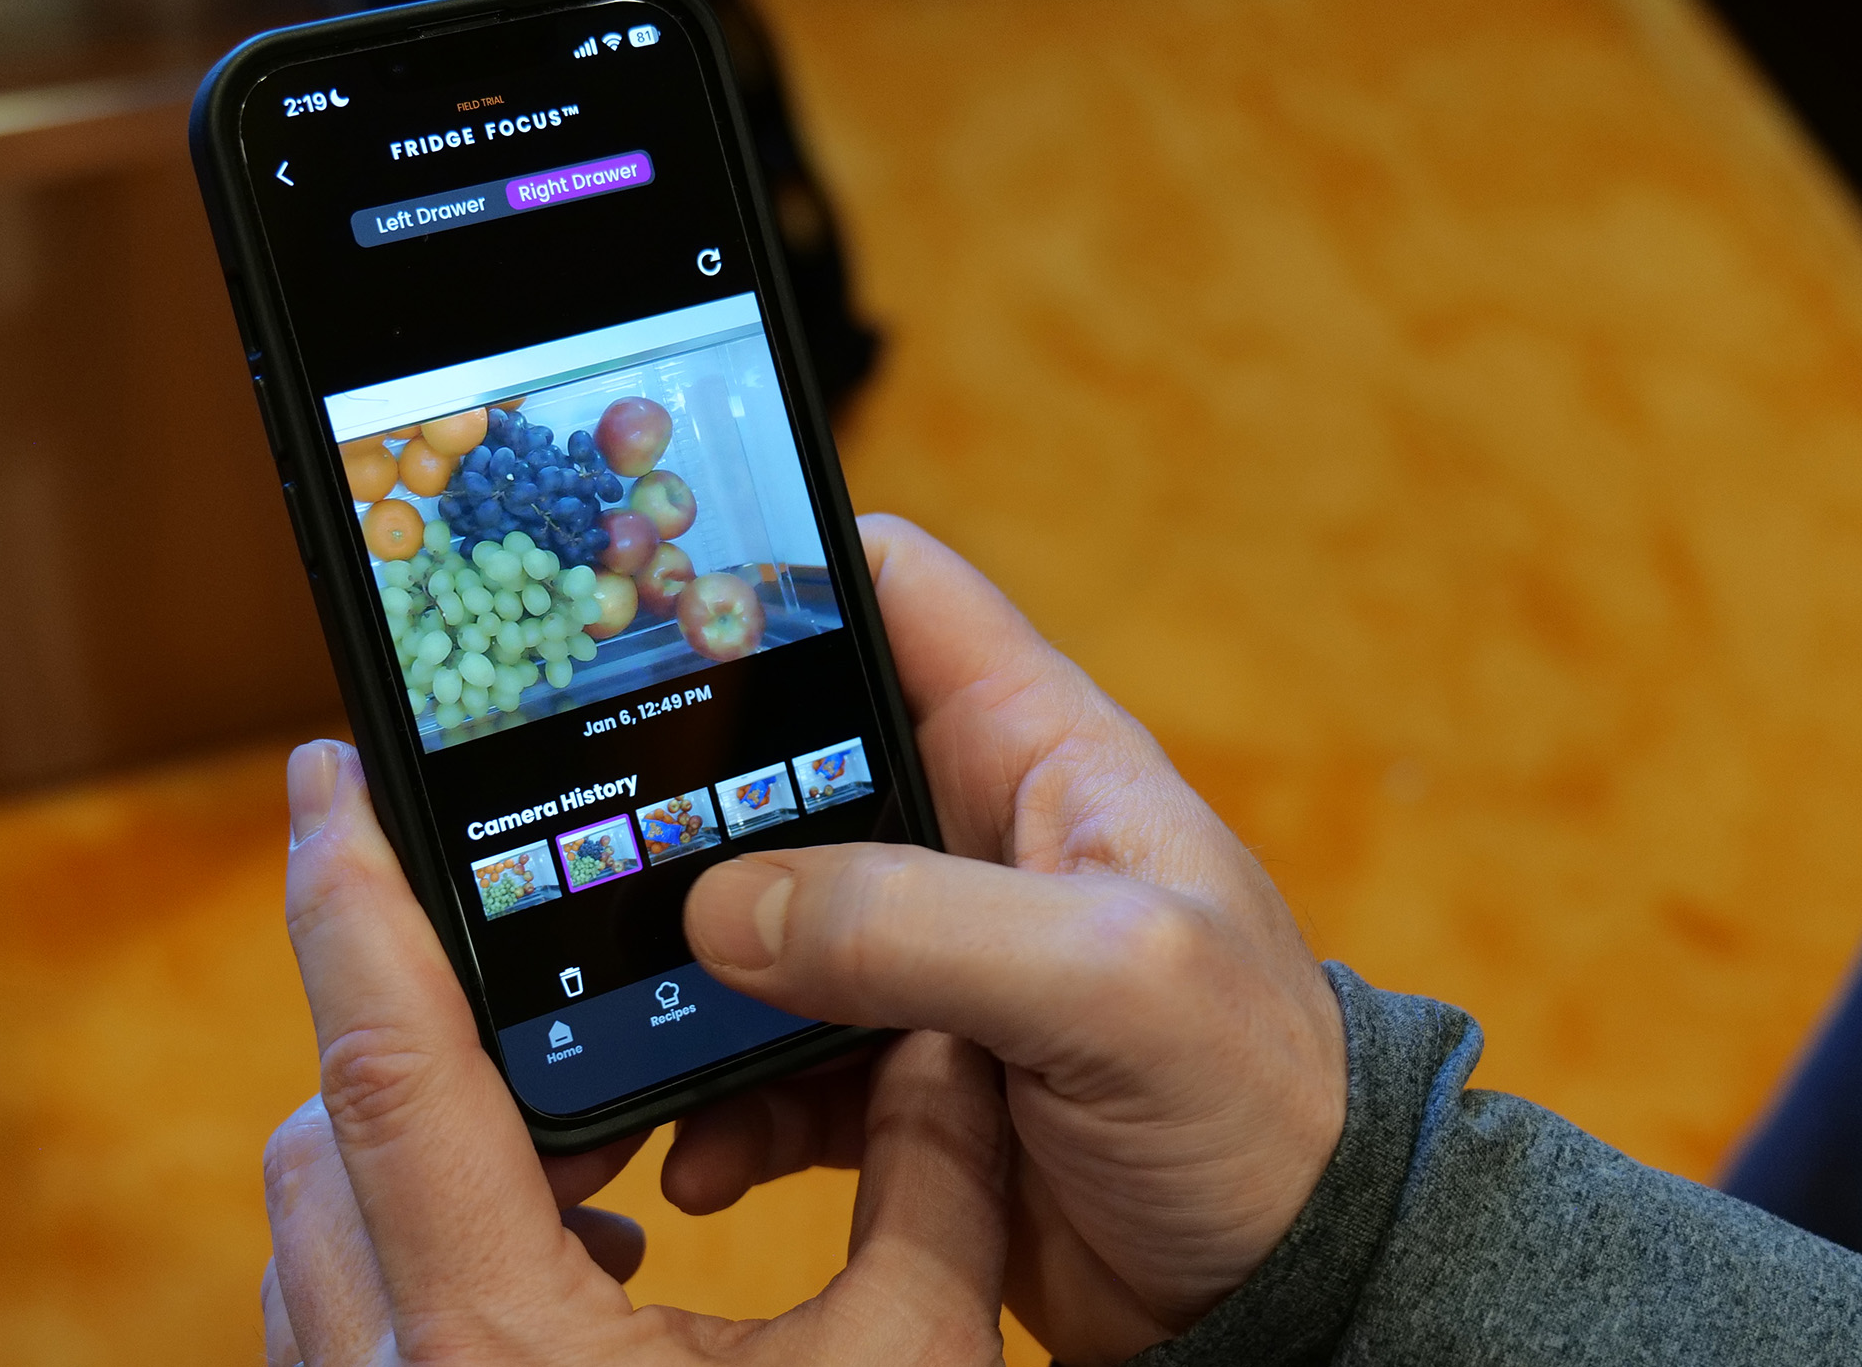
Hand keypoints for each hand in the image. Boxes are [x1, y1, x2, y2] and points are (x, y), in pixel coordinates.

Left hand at [257, 738, 1014, 1366]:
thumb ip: (931, 1189)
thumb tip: (951, 1037)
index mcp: (497, 1342)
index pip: (387, 1060)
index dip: (350, 896)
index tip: (328, 771)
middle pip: (324, 1126)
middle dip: (392, 1009)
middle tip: (497, 935)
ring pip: (315, 1226)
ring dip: (404, 1140)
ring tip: (557, 1122)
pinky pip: (342, 1314)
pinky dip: (415, 1244)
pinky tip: (567, 1270)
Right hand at [662, 516, 1347, 1365]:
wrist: (1288, 1290)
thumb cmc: (1261, 1103)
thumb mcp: (1114, 984)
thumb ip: (922, 926)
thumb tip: (726, 909)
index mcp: (1037, 752)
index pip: (892, 591)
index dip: (775, 571)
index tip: (646, 599)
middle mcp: (966, 837)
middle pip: (780, 760)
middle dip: (677, 801)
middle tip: (573, 842)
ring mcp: (925, 959)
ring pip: (752, 924)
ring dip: (678, 980)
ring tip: (611, 1030)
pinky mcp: (896, 1075)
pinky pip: (768, 1062)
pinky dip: (718, 1102)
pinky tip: (698, 1149)